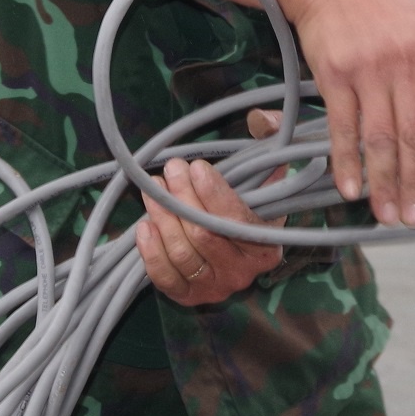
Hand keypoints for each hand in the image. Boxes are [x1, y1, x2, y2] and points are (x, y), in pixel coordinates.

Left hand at [138, 155, 285, 307]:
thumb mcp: (266, 174)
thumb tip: (261, 118)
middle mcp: (243, 273)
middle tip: (171, 169)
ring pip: (182, 253)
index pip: (237, 221)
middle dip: (182, 198)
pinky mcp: (190, 297)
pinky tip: (144, 225)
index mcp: (266, 246)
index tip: (196, 167)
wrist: (236, 246)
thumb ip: (269, 142)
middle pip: (204, 234)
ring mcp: (216, 288)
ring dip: (162, 217)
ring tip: (153, 189)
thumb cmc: (250, 205)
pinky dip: (151, 253)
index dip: (214, 193)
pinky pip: (165, 278)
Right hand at [221, 0, 414, 227]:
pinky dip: (346, 162)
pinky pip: (343, 127)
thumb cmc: (392, 8)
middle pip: (413, 134)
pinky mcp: (334, 75)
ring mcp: (367, 70)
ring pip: (379, 137)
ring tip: (387, 214)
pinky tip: (351, 189)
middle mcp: (404, 63)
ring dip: (383, 182)